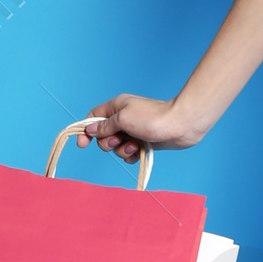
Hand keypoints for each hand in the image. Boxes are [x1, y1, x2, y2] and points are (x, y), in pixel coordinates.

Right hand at [75, 95, 204, 164]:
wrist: (180, 126)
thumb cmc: (152, 119)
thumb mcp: (123, 119)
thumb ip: (105, 125)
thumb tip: (90, 129)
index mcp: (116, 107)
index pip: (93, 118)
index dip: (85, 130)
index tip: (82, 145)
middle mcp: (123, 118)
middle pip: (103, 135)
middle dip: (107, 142)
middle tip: (118, 141)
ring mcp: (133, 131)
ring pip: (116, 146)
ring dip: (122, 149)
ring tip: (134, 146)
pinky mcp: (143, 142)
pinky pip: (128, 153)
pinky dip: (131, 155)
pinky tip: (139, 152)